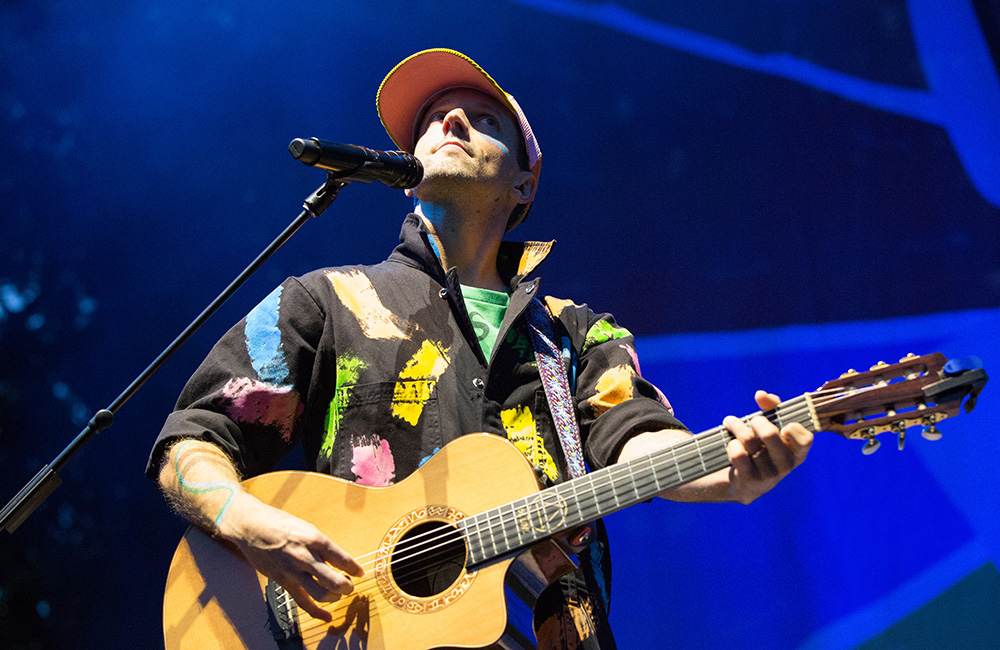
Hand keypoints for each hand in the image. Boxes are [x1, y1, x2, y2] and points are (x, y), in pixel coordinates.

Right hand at [218, 494, 364, 620]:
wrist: (251, 526)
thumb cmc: (279, 523)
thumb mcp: (306, 528)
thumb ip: (321, 545)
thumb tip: (338, 560)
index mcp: (315, 539)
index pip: (343, 559)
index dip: (355, 569)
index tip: (360, 573)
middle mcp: (305, 557)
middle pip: (335, 581)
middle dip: (347, 587)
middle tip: (350, 586)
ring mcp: (293, 571)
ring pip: (321, 594)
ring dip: (334, 597)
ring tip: (337, 594)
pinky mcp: (283, 581)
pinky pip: (302, 602)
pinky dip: (316, 612)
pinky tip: (326, 616)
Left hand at [723, 390, 812, 503]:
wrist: (748, 482)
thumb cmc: (764, 448)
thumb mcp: (773, 429)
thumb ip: (772, 408)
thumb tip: (761, 394)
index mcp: (798, 453)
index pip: (805, 439)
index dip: (793, 429)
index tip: (783, 425)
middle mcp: (786, 465)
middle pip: (769, 434)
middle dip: (756, 421)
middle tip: (752, 420)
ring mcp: (768, 474)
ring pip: (748, 440)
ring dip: (736, 426)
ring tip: (730, 422)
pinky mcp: (750, 479)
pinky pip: (737, 454)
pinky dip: (732, 444)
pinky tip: (731, 443)